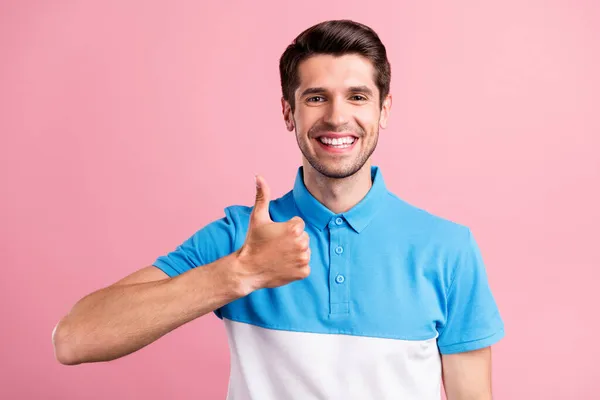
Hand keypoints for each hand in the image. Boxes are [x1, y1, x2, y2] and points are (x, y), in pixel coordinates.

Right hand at [235, 175, 310, 292]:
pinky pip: (305, 266)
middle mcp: (302, 243)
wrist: (248, 270)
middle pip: (303, 237)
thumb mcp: (257, 218)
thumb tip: (258, 176)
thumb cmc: (253, 242)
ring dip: (295, 253)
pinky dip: (296, 267)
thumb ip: (262, 196)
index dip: (286, 229)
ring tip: (279, 256)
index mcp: (294, 228)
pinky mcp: (304, 272)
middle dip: (292, 240)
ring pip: (305, 251)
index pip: (298, 224)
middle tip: (276, 246)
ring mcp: (303, 259)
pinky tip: (283, 266)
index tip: (274, 236)